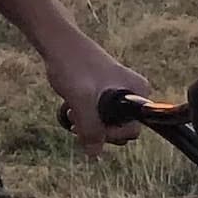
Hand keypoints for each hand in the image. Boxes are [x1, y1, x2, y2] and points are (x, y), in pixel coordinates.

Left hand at [39, 33, 146, 159]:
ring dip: (87, 124)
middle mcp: (134, 95)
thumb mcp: (81, 99)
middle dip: (97, 129)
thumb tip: (95, 154)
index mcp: (139, 92)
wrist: (58, 43)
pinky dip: (84, 117)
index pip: (133, 130)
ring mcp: (119, 96)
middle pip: (120, 131)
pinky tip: (71, 108)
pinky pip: (98, 117)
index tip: (91, 122)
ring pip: (106, 125)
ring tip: (72, 110)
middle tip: (78, 115)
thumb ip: (90, 127)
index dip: (110, 133)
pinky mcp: (105, 96)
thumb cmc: (73, 65)